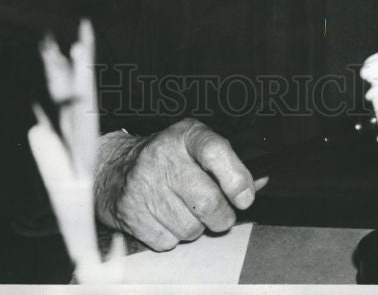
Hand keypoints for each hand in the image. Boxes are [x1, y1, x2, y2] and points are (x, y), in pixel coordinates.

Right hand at [94, 118, 266, 250]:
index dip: (236, 178)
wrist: (117, 169)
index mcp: (186, 135)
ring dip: (196, 227)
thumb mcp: (198, 146)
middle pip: (207, 202)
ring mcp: (145, 186)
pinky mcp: (132, 214)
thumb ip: (230, 164)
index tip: (246, 197)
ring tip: (185, 208)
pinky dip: (174, 236)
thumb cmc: (169, 157)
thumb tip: (260, 184)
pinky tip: (166, 217)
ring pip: (190, 228)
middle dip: (222, 216)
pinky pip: (169, 242)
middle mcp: (163, 157)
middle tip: (220, 213)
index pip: (215, 151)